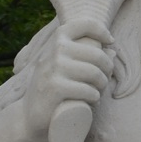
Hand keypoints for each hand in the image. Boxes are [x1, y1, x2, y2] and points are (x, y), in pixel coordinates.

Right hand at [22, 18, 115, 141]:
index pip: (85, 25)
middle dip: (107, 69)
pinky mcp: (55, 89)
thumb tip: (112, 48)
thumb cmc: (51, 90)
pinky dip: (94, 98)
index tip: (110, 43)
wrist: (28, 116)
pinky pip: (87, 90)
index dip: (102, 31)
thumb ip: (83, 55)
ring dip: (102, 85)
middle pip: (96, 54)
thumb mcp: (62, 67)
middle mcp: (55, 51)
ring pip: (94, 73)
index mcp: (57, 40)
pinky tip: (93, 102)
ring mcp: (54, 70)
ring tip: (98, 93)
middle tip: (104, 82)